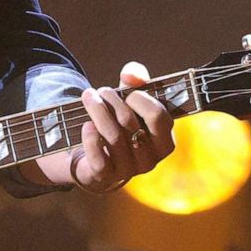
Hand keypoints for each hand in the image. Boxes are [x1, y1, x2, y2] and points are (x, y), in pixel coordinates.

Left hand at [69, 61, 176, 192]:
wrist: (93, 155)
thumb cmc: (118, 123)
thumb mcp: (129, 99)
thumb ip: (135, 80)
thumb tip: (132, 74)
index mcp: (164, 141)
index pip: (158, 116)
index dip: (140, 99)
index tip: (127, 93)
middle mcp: (150, 159)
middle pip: (130, 122)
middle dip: (112, 100)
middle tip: (100, 91)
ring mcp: (128, 170)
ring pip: (112, 136)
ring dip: (97, 110)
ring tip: (88, 97)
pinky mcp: (106, 176)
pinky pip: (99, 157)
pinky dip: (90, 137)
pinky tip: (86, 125)